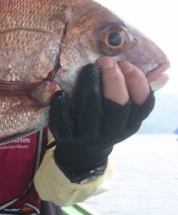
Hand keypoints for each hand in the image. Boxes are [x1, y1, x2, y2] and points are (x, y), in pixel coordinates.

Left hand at [49, 57, 154, 181]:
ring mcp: (90, 136)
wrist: (82, 152)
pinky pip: (63, 120)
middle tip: (106, 61)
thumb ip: (132, 93)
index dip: (136, 82)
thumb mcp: (123, 114)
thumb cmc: (105, 121)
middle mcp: (113, 131)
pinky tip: (61, 92)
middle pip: (117, 106)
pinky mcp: (68, 137)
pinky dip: (62, 104)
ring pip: (91, 110)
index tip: (125, 64)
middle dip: (113, 80)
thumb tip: (153, 70)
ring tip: (89, 69)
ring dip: (90, 84)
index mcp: (130, 123)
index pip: (143, 104)